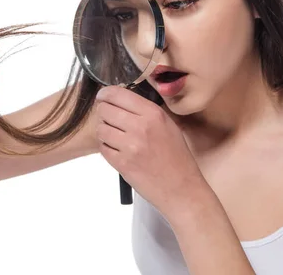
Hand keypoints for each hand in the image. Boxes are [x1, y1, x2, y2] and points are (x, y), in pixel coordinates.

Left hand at [94, 85, 205, 218]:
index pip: (117, 94)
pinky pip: (103, 148)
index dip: (105, 94)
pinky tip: (118, 150)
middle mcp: (140, 127)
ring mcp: (130, 146)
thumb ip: (145, 111)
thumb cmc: (176, 156)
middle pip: (104, 110)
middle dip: (103, 113)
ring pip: (101, 129)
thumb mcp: (168, 124)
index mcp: (153, 113)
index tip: (103, 97)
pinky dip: (107, 148)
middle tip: (109, 119)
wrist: (181, 188)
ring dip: (104, 131)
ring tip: (115, 136)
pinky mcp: (122, 164)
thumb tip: (120, 100)